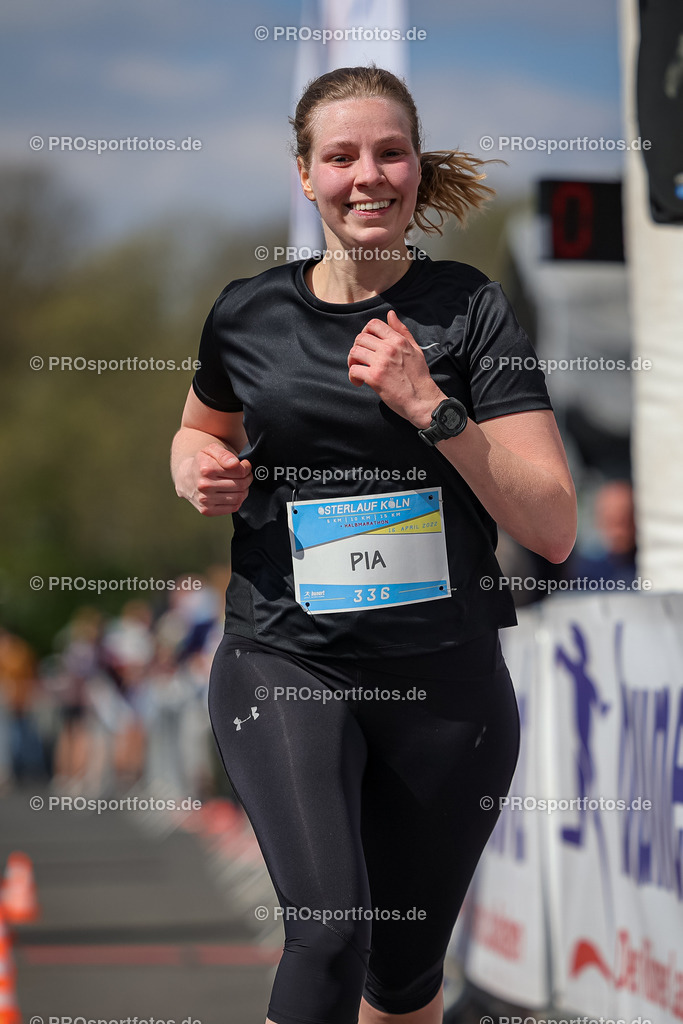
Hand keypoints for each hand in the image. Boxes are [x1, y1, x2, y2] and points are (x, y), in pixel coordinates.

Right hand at [179, 443, 251, 516]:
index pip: (239, 471)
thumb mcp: (211, 451)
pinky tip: (233, 493)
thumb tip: (235, 463)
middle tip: (246, 475)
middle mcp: (204, 486)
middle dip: (247, 479)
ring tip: (240, 484)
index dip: (246, 468)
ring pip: (239, 497)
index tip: (245, 465)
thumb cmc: (203, 463)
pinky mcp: (207, 511)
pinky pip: (233, 508)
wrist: (186, 478)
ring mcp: (205, 500)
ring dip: (244, 490)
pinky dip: (238, 500)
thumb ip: (224, 454)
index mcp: (206, 469)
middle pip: (241, 485)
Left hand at [347, 309, 444, 426]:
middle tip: (360, 360)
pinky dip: (353, 376)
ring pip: (354, 352)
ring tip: (358, 370)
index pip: (374, 324)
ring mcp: (381, 363)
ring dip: (352, 361)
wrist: (422, 400)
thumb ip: (402, 331)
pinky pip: (354, 370)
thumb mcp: (415, 349)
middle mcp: (388, 348)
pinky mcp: (375, 378)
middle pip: (360, 338)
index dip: (365, 332)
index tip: (367, 344)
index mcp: (398, 340)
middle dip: (357, 348)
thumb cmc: (419, 376)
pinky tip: (359, 382)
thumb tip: (390, 314)